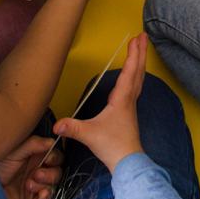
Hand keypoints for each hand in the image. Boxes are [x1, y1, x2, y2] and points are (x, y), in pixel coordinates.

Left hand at [0, 133, 60, 198]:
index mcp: (37, 157)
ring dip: (45, 183)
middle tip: (36, 173)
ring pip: (54, 185)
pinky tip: (40, 193)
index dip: (55, 157)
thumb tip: (52, 140)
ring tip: (29, 183)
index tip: (48, 158)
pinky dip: (46, 196)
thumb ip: (34, 143)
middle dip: (51, 173)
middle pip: (57, 171)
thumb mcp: (15, 149)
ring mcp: (37, 186)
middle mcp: (39, 170)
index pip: (56, 156)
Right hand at [52, 34, 150, 171]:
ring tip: (140, 50)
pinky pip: (135, 87)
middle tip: (143, 36)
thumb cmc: (111, 146)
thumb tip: (56, 125)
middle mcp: (129, 99)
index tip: (135, 39)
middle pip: (137, 71)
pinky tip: (131, 77)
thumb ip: (73, 128)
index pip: (128, 73)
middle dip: (140, 53)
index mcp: (122, 100)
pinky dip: (136, 75)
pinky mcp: (129, 112)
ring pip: (138, 79)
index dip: (132, 55)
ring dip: (139, 62)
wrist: (128, 162)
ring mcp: (131, 106)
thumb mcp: (89, 135)